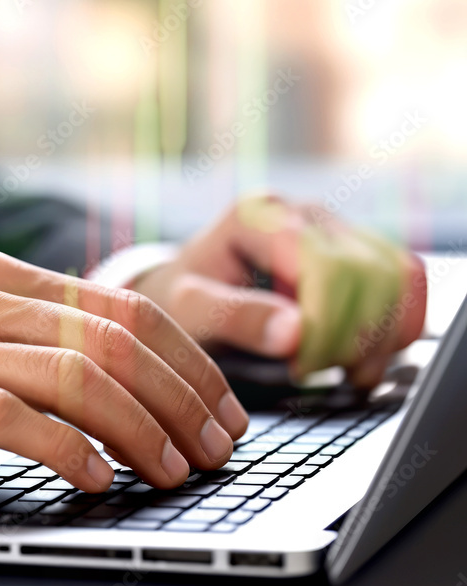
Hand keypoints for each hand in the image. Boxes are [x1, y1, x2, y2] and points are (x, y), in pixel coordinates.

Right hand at [0, 249, 250, 492]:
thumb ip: (25, 335)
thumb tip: (118, 374)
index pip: (120, 306)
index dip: (186, 359)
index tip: (220, 407)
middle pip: (112, 339)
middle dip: (181, 398)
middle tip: (217, 447)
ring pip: (74, 376)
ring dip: (140, 428)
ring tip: (174, 469)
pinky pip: (9, 418)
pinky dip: (66, 450)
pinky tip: (97, 478)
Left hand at [132, 195, 427, 386]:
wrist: (184, 292)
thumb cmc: (181, 301)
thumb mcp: (190, 312)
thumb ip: (235, 318)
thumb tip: (294, 334)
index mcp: (258, 216)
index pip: (325, 268)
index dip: (326, 326)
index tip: (301, 367)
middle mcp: (302, 213)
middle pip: (367, 273)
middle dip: (352, 335)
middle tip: (315, 372)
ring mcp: (334, 228)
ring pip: (396, 277)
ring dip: (380, 335)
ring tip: (340, 371)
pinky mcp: (356, 252)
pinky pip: (405, 284)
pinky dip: (395, 326)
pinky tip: (360, 358)